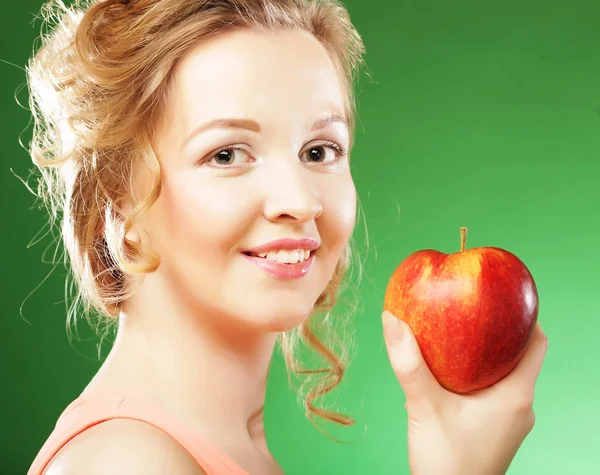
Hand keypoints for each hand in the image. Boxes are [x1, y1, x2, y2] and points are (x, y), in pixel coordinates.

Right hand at [382, 311, 547, 474]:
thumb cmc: (446, 463)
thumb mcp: (424, 407)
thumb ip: (408, 363)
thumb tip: (390, 318)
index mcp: (516, 394)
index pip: (537, 342)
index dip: (524, 315)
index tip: (501, 297)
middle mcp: (520, 406)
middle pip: (518, 354)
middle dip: (497, 331)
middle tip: (469, 310)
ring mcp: (509, 420)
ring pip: (502, 374)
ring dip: (482, 355)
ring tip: (453, 336)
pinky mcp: (496, 431)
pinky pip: (491, 391)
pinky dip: (474, 375)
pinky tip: (445, 374)